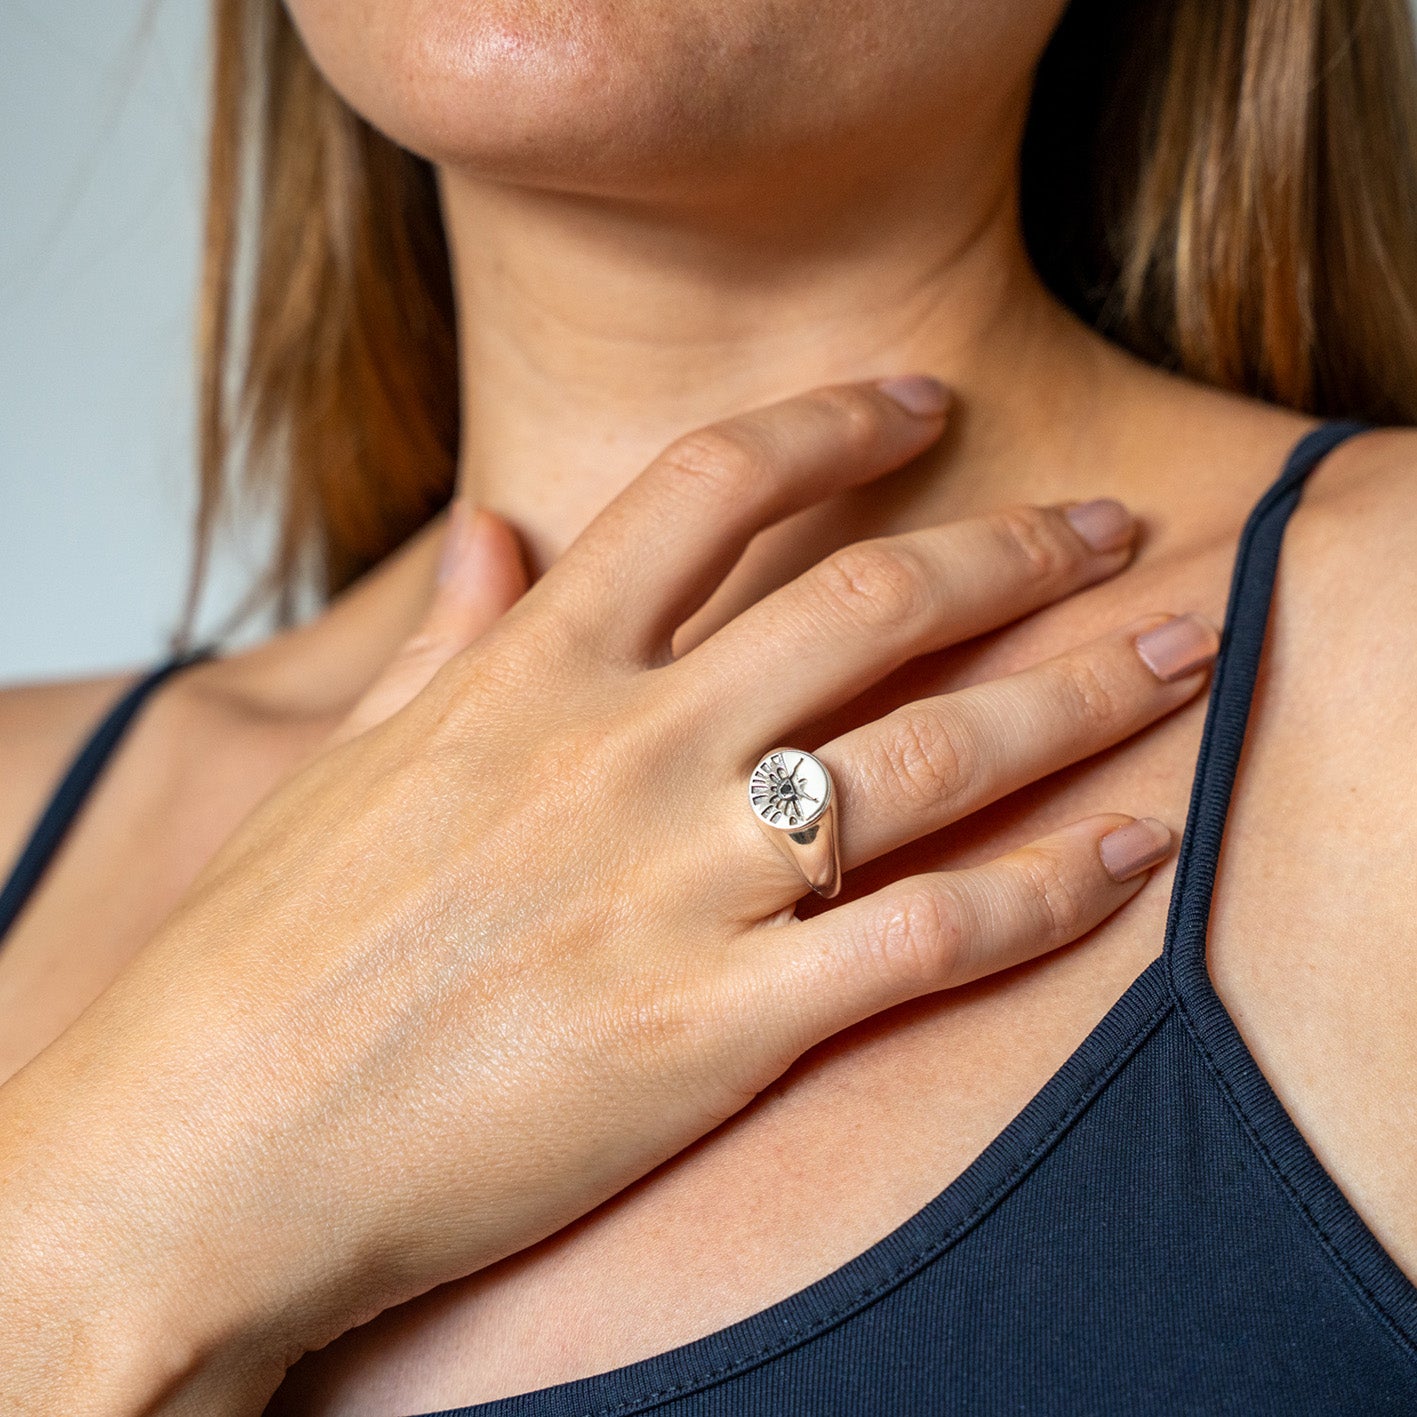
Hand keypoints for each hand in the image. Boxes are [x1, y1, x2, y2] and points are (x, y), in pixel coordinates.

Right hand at [0, 378, 1213, 1414]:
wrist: (199, 1156)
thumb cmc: (264, 958)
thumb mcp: (349, 765)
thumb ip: (446, 636)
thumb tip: (494, 527)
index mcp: (530, 671)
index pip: (714, 484)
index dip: (839, 419)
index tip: (925, 398)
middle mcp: (624, 754)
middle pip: (874, 600)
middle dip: (1018, 546)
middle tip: (1113, 527)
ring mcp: (677, 891)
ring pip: (937, 755)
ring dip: (1082, 692)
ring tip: (1184, 652)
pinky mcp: (714, 1035)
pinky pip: (930, 939)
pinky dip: (1053, 890)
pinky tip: (1133, 850)